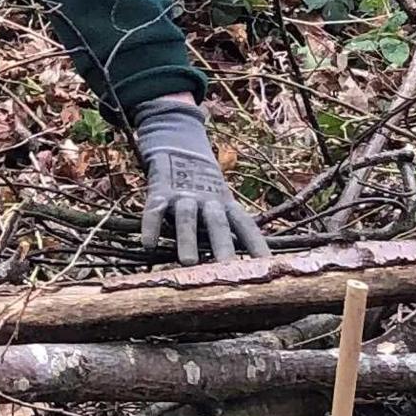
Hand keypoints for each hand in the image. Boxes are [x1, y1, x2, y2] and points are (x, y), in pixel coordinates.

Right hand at [133, 95, 264, 263]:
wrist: (178, 144)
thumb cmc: (203, 188)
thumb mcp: (220, 202)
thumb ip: (227, 228)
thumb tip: (241, 265)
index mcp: (226, 204)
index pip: (245, 226)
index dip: (256, 245)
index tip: (267, 267)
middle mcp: (207, 200)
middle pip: (218, 224)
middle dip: (223, 247)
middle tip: (228, 271)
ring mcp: (183, 195)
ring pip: (187, 218)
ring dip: (188, 239)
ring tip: (188, 262)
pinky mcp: (159, 191)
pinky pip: (154, 210)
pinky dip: (150, 227)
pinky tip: (148, 246)